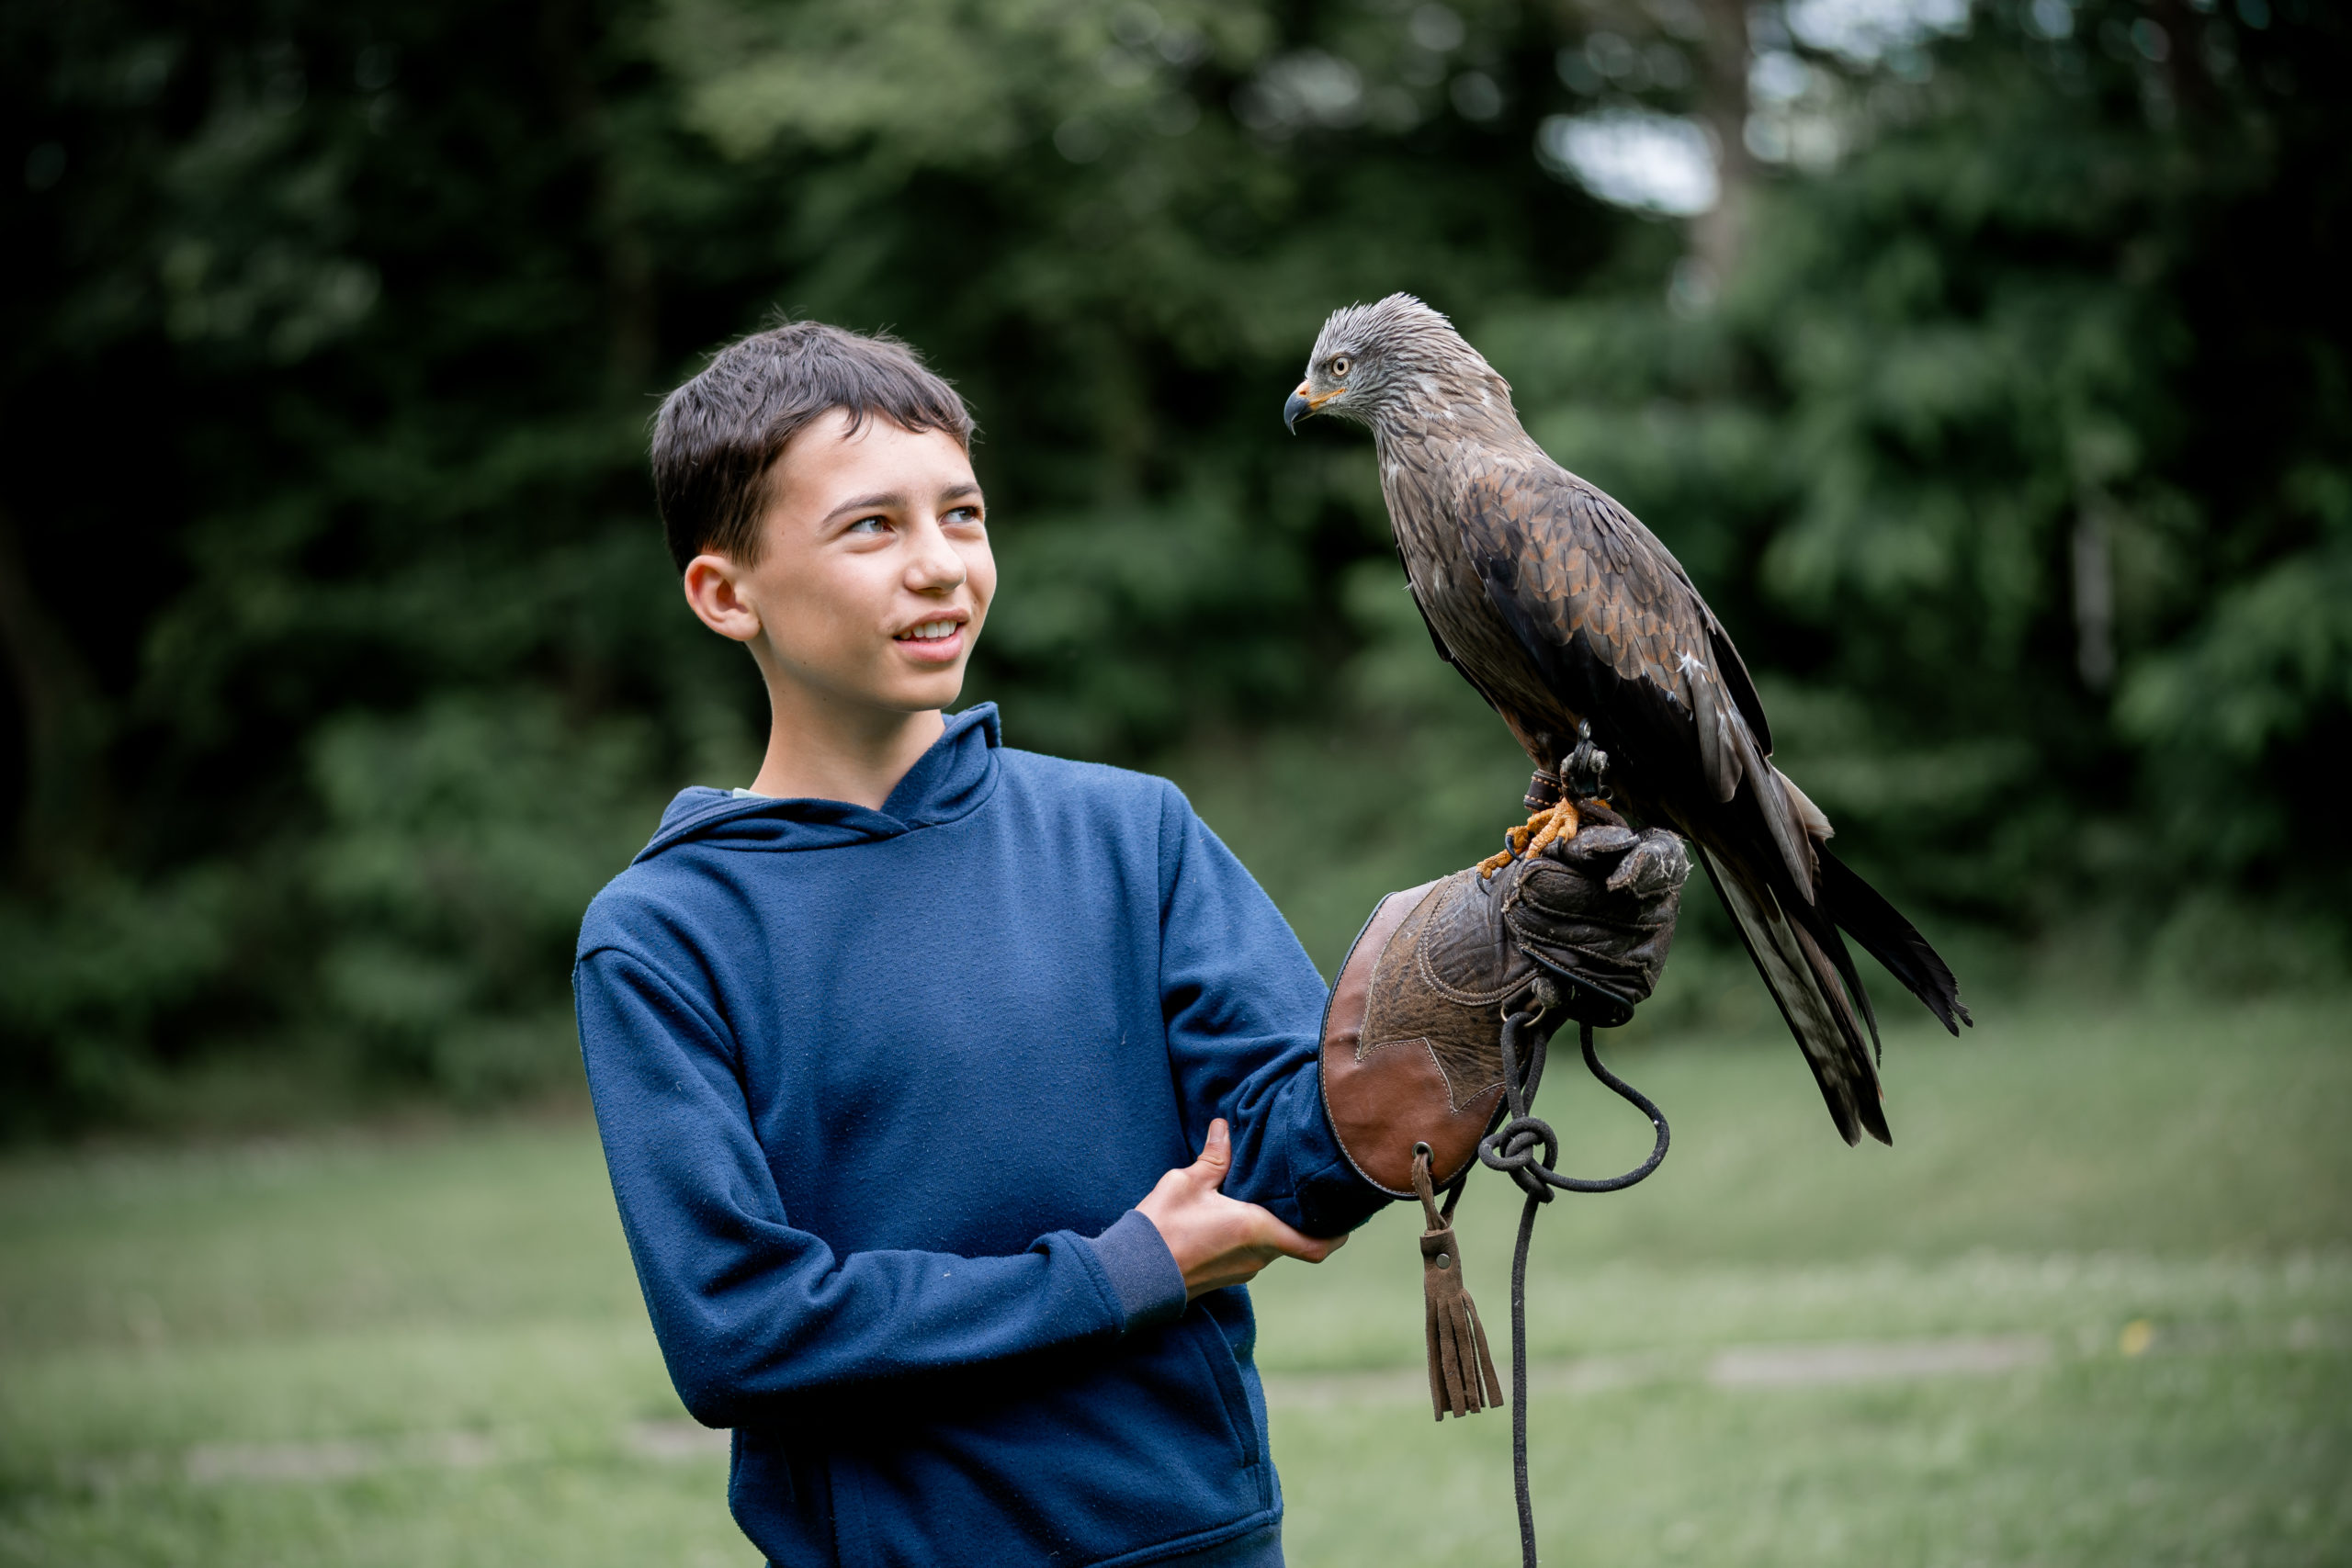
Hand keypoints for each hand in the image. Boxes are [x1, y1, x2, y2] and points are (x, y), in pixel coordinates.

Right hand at [1137, 1119, 1345, 1299]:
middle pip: (1293, 1240)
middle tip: (1302, 1192)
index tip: (1347, 1219)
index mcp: (1257, 1230)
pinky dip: (1251, 1238)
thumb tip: (1224, 1127)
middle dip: (1299, 1220)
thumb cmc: (1162, 1228)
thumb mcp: (1187, 1183)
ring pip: (1271, 1247)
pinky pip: (1250, 1255)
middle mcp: (1257, 1257)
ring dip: (1272, 1227)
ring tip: (1265, 1198)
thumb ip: (1214, 1158)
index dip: (1336, 1235)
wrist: (1133, 1274)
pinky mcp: (1223, 1278)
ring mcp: (1241, 1272)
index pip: (1315, 1245)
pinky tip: (1235, 1217)